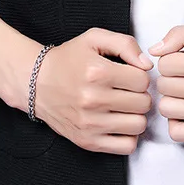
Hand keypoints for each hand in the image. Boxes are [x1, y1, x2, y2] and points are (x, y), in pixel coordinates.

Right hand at [33, 27, 153, 154]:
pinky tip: (119, 122)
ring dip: (136, 115)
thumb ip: (125, 44)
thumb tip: (147, 65)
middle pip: (143, 103)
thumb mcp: (94, 38)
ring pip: (138, 125)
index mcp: (97, 72)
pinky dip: (128, 135)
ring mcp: (89, 123)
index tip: (130, 75)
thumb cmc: (67, 60)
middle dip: (140, 95)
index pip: (143, 80)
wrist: (36, 83)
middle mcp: (93, 99)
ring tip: (124, 106)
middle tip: (128, 91)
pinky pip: (126, 146)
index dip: (140, 76)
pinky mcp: (87, 141)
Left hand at [149, 21, 183, 142]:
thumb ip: (180, 35)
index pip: (164, 64)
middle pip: (164, 86)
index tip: (182, 60)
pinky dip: (177, 122)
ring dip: (172, 98)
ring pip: (166, 108)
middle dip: (171, 77)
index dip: (171, 59)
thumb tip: (155, 50)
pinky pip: (177, 133)